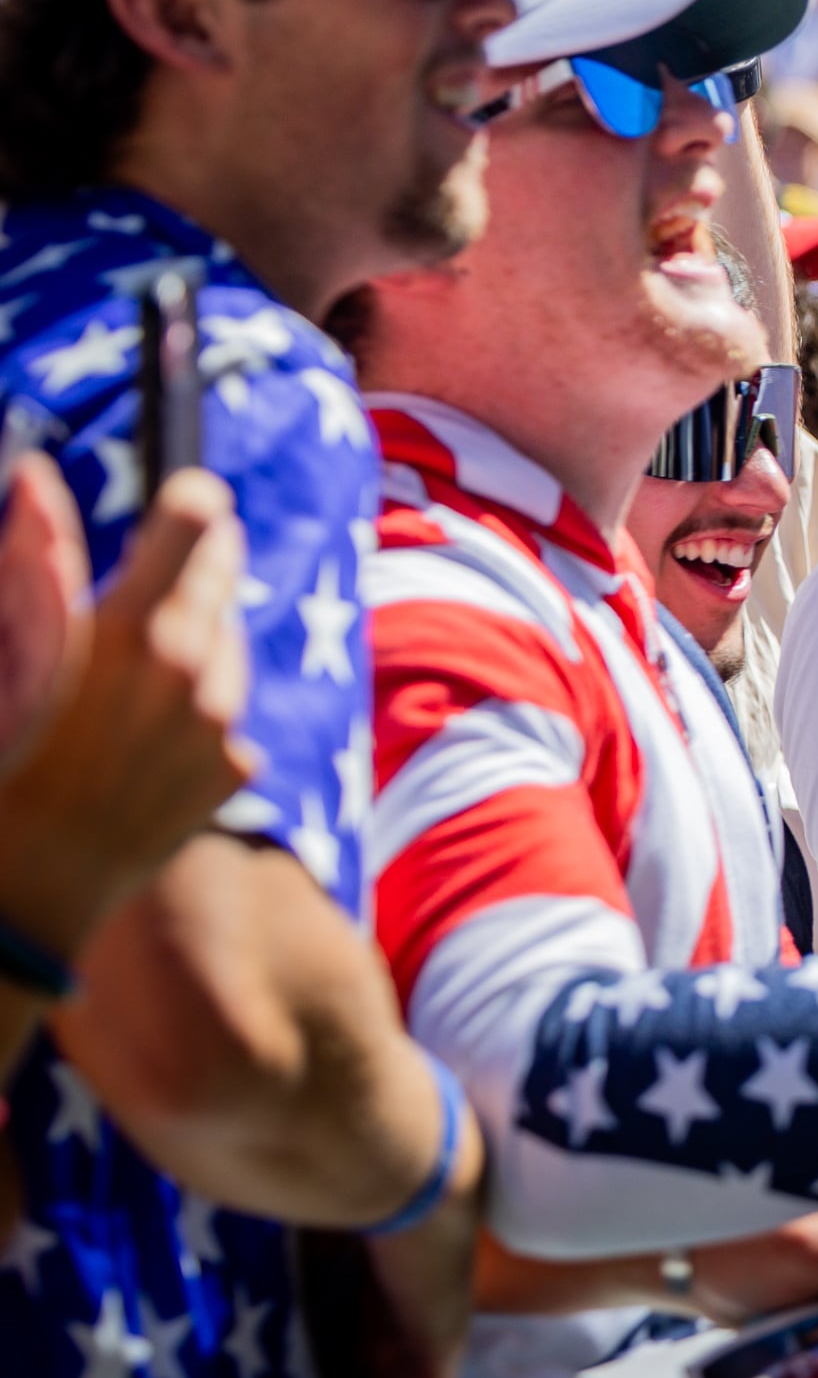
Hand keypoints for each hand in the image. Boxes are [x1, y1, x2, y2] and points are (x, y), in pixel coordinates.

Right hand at [0, 464, 250, 957]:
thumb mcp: (5, 660)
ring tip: (135, 663)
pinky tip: (141, 732)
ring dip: (195, 635)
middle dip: (197, 557)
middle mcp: (196, 675)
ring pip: (225, 644)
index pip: (194, 524)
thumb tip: (36, 477)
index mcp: (135, 636)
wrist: (25, 899)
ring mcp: (223, 725)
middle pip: (220, 575)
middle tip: (172, 550)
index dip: (188, 502)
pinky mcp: (235, 769)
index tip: (186, 494)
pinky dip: (197, 706)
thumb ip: (31, 568)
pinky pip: (226, 712)